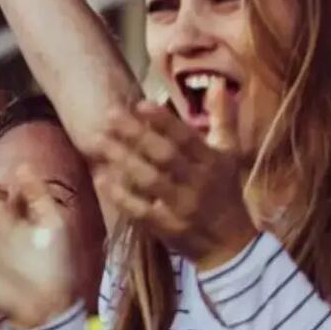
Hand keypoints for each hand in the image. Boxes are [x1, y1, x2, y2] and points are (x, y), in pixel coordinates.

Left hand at [87, 82, 256, 270]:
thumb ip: (222, 120)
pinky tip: (101, 178)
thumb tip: (218, 84)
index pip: (187, 138)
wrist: (231, 245)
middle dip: (136, 134)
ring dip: (123, 159)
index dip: (163, 121)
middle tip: (108, 116)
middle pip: (165, 155)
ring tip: (98, 141)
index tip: (139, 104)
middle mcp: (199, 182)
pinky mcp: (168, 227)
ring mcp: (182, 206)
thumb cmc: (224, 192)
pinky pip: (140, 209)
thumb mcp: (230, 155)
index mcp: (213, 162)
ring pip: (150, 179)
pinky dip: (120, 194)